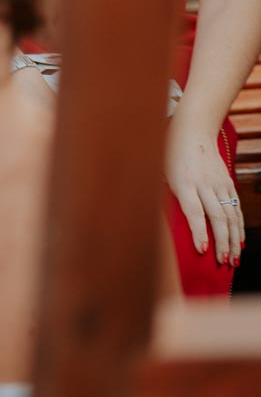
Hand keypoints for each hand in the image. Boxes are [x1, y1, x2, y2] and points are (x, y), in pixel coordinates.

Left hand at [166, 126, 243, 266]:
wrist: (193, 132)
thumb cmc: (170, 156)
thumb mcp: (160, 174)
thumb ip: (163, 197)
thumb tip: (159, 224)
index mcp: (184, 183)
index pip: (195, 211)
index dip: (199, 232)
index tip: (203, 250)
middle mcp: (204, 184)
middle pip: (217, 217)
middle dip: (222, 243)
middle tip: (222, 263)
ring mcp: (219, 184)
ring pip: (230, 215)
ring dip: (233, 240)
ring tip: (233, 261)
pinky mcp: (228, 183)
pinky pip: (236, 208)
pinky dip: (239, 227)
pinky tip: (239, 244)